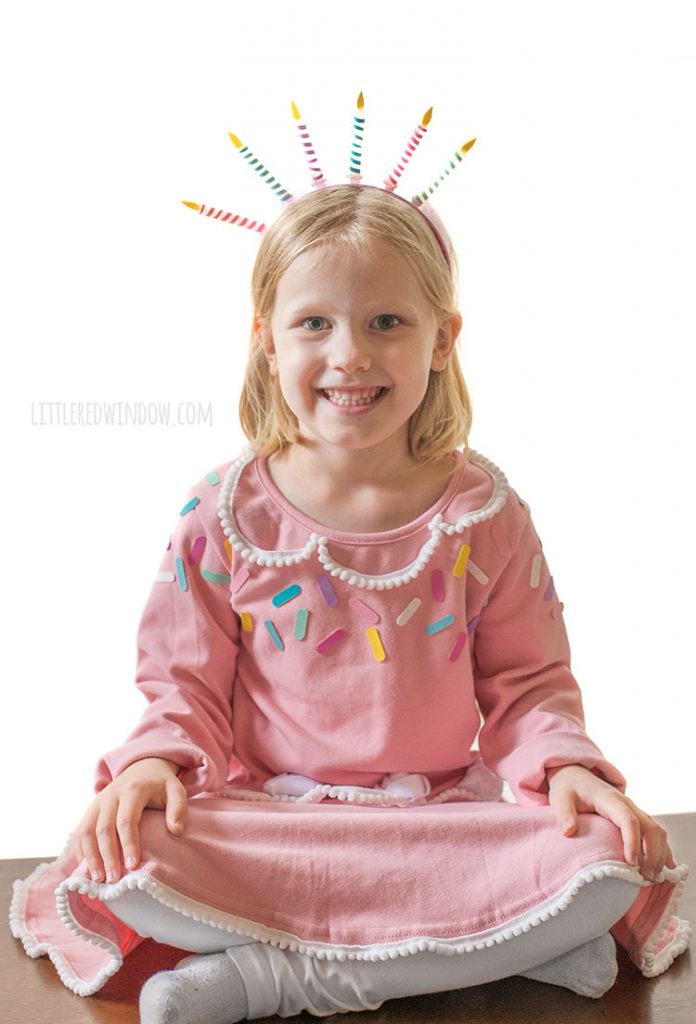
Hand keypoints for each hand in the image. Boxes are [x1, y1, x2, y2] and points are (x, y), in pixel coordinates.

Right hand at [72, 757, 187, 883]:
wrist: (142, 768)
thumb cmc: (160, 784)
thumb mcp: (176, 789)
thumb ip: (178, 808)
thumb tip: (176, 831)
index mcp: (132, 790)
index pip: (126, 820)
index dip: (128, 844)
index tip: (132, 866)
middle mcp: (110, 795)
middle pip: (103, 828)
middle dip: (107, 856)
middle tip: (113, 879)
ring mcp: (97, 802)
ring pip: (86, 831)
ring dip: (90, 856)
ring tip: (98, 879)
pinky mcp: (90, 809)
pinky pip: (80, 831)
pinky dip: (81, 851)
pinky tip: (86, 869)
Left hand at [546, 764, 675, 882]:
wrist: (576, 776)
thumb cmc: (568, 788)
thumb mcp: (560, 797)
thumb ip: (564, 813)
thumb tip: (569, 832)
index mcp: (609, 799)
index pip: (628, 819)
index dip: (632, 841)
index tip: (631, 863)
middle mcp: (627, 804)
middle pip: (650, 827)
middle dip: (652, 853)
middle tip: (645, 877)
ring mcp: (633, 811)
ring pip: (657, 830)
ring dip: (659, 854)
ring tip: (652, 878)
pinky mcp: (635, 818)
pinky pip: (655, 833)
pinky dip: (662, 849)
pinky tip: (664, 868)